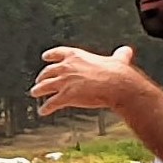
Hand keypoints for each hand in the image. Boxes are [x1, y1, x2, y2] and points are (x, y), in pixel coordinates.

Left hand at [32, 45, 149, 118]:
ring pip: (44, 87)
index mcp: (76, 55)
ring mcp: (64, 82)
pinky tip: (43, 111)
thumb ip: (120, 55)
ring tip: (35, 93)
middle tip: (39, 80)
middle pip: (48, 71)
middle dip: (42, 76)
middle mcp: (66, 67)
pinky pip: (51, 103)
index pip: (58, 53)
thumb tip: (127, 50)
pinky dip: (46, 108)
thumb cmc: (118, 73)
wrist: (117, 85)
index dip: (50, 55)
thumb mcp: (118, 59)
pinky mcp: (65, 96)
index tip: (45, 57)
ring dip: (38, 90)